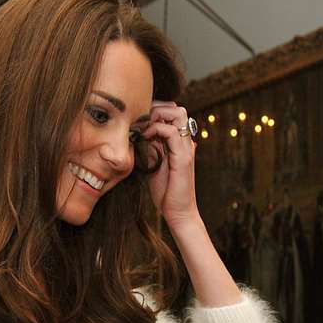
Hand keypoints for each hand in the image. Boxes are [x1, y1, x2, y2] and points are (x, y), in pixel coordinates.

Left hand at [141, 101, 197, 225]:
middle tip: (141, 121)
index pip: (172, 114)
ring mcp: (186, 149)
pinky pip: (172, 132)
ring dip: (158, 115)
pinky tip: (144, 138)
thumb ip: (150, 150)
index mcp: (180, 144)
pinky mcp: (183, 158)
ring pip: (178, 114)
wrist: (178, 213)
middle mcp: (185, 143)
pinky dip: (156, 130)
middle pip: (177, 109)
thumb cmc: (166, 193)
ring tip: (143, 128)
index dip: (156, 112)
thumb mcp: (153, 165)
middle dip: (157, 108)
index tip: (139, 121)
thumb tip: (136, 137)